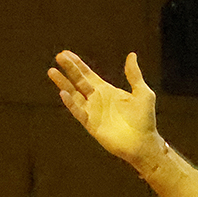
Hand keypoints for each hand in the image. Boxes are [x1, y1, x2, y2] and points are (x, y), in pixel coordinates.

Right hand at [49, 50, 161, 168]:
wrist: (144, 142)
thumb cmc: (145, 119)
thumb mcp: (142, 93)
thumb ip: (134, 75)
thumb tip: (131, 55)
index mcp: (106, 90)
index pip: (88, 74)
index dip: (77, 64)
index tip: (66, 53)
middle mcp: (97, 99)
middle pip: (78, 81)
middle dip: (69, 69)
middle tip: (59, 56)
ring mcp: (92, 112)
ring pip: (73, 94)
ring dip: (63, 83)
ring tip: (52, 71)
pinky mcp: (91, 124)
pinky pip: (78, 112)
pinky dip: (70, 103)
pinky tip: (63, 93)